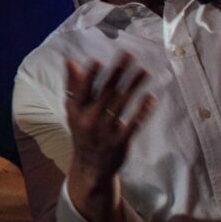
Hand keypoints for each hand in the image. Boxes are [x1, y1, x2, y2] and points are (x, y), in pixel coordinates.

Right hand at [64, 54, 154, 185]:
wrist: (90, 166)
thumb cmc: (83, 132)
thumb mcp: (73, 111)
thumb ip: (73, 86)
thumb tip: (70, 61)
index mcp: (77, 111)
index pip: (83, 90)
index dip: (90, 76)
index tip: (98, 60)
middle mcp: (90, 120)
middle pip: (106, 92)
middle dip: (118, 72)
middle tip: (129, 55)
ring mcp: (106, 131)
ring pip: (122, 104)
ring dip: (134, 86)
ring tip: (144, 71)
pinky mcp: (121, 140)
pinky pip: (133, 122)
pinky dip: (142, 109)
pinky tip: (150, 96)